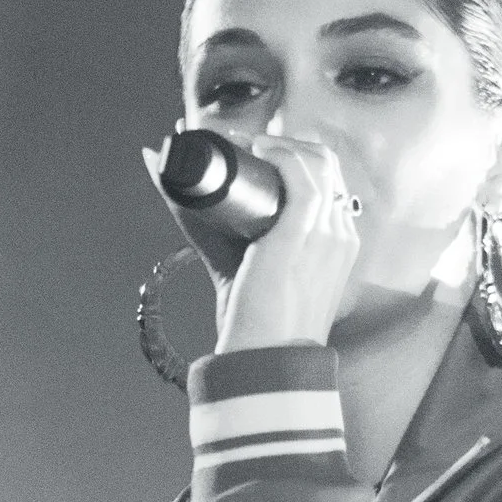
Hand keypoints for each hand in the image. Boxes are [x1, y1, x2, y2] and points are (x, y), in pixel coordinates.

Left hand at [214, 132, 361, 353]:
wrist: (263, 357)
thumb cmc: (254, 320)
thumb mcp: (246, 265)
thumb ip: (211, 228)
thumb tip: (161, 172)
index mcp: (339, 245)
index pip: (330, 183)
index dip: (295, 158)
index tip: (257, 152)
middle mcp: (340, 235)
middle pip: (327, 165)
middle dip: (286, 144)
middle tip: (245, 145)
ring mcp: (327, 234)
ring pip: (318, 161)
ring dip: (279, 143)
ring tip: (245, 145)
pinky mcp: (302, 233)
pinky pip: (303, 176)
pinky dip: (280, 154)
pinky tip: (258, 149)